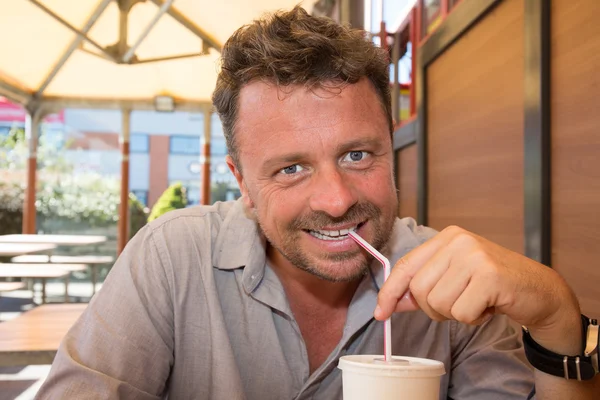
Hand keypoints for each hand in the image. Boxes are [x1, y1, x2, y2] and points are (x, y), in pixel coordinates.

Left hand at [375, 226, 581, 352]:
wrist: (540, 291)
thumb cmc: (494, 286)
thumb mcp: (453, 280)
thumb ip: (421, 288)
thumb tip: (389, 303)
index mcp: (446, 238)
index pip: (406, 265)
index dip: (390, 291)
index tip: (381, 312)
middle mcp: (458, 241)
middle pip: (419, 289)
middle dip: (433, 308)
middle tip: (458, 304)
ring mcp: (475, 256)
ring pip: (438, 303)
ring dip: (455, 313)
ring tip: (476, 302)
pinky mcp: (490, 276)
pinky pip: (461, 313)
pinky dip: (473, 318)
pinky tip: (488, 306)